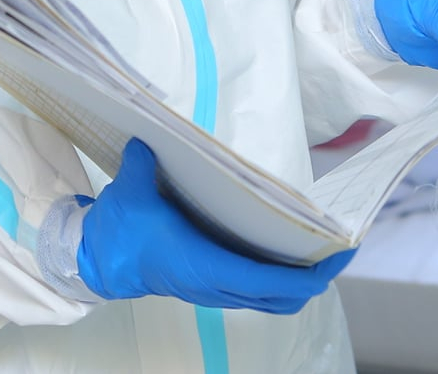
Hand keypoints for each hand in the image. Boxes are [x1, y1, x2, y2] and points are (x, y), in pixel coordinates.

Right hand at [78, 139, 352, 311]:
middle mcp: (218, 287)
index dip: (313, 273)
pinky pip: (259, 294)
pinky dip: (280, 282)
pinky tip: (288, 254)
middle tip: (340, 248)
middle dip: (318, 277)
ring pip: (274, 300)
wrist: (97, 262)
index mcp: (207, 267)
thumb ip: (144, 163)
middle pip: (285, 297)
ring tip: (321, 251)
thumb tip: (151, 136)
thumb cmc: (119, 231)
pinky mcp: (211, 288)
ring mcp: (216, 292)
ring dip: (300, 282)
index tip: (341, 252)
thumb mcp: (132, 192)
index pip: (274, 282)